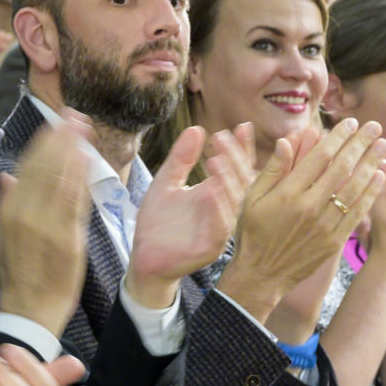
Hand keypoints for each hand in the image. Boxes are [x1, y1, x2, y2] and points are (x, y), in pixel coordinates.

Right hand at [0, 120, 91, 334]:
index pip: (27, 168)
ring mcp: (47, 226)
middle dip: (60, 138)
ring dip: (73, 150)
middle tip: (75, 115)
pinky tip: (89, 160)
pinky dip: (81, 178)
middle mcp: (25, 215)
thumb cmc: (18, 273)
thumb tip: (6, 176)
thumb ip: (5, 205)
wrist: (29, 309)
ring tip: (84, 128)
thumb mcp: (1, 237)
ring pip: (60, 178)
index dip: (43, 142)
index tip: (56, 122)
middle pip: (44, 167)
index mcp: (9, 212)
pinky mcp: (67, 239)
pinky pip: (74, 202)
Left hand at [124, 123, 255, 307]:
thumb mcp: (166, 184)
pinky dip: (218, 207)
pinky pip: (221, 226)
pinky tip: (212, 190)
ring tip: (217, 158)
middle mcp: (224, 211)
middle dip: (235, 158)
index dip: (241, 148)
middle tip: (223, 137)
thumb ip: (181, 159)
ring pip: (234, 203)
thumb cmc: (157, 223)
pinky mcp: (212, 247)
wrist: (144, 259)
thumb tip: (197, 128)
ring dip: (228, 180)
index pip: (236, 168)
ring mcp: (221, 229)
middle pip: (241, 181)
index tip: (242, 126)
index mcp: (217, 195)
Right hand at [214, 120, 385, 319]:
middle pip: (342, 168)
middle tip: (375, 127)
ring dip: (371, 164)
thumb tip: (287, 140)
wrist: (261, 275)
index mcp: (288, 193)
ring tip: (383, 147)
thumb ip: (273, 169)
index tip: (351, 123)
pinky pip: (357, 213)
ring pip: (354, 188)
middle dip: (360, 144)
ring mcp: (324, 225)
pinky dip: (370, 194)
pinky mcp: (334, 241)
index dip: (338, 137)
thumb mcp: (252, 198)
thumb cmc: (253, 233)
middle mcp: (309, 206)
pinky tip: (379, 178)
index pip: (320, 157)